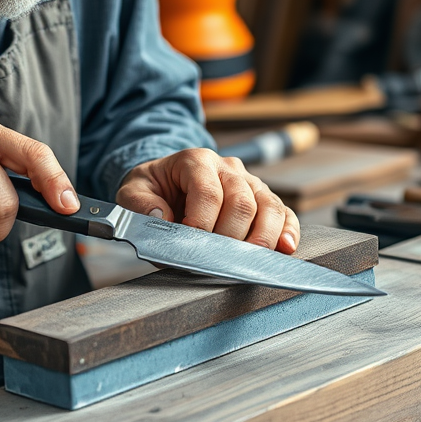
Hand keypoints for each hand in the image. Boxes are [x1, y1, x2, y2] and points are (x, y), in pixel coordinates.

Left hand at [116, 149, 299, 253]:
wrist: (167, 181)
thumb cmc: (154, 188)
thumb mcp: (132, 190)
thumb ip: (139, 204)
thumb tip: (160, 219)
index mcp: (196, 160)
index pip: (208, 192)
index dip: (201, 222)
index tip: (191, 243)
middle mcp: (227, 168)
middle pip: (242, 201)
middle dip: (230, 236)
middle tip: (215, 258)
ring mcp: (249, 182)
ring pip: (268, 206)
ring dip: (262, 237)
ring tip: (250, 260)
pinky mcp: (263, 199)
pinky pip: (283, 213)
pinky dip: (288, 231)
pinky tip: (284, 248)